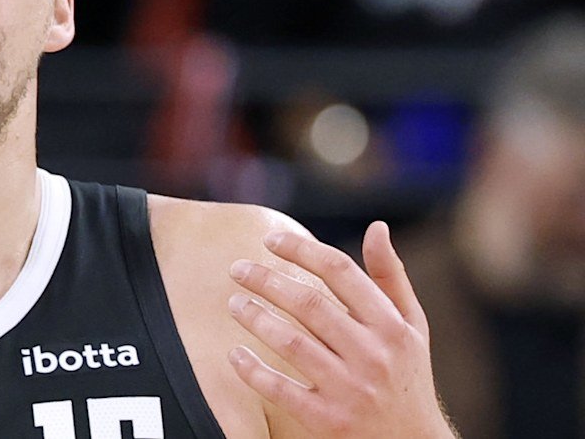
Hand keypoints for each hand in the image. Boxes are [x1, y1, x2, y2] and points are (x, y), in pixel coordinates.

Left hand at [227, 221, 455, 437]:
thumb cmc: (407, 374)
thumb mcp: (412, 325)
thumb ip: (390, 277)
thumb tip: (377, 227)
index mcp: (392, 326)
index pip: (340, 272)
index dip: (301, 250)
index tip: (269, 240)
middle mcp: (373, 355)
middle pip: (309, 304)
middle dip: (266, 281)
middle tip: (237, 269)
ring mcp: (351, 390)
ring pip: (292, 344)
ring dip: (255, 318)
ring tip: (233, 303)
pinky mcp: (329, 421)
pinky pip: (281, 390)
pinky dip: (253, 370)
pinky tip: (235, 354)